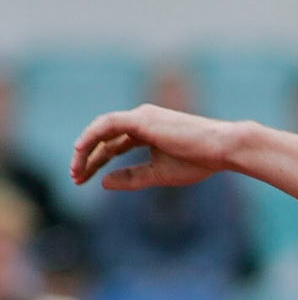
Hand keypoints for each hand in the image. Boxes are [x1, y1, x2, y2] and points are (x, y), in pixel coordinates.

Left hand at [70, 104, 236, 190]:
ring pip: (101, 129)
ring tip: (75, 169)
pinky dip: (91, 137)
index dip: (96, 162)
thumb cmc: (198, 161)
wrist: (221, 149)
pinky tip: (80, 151)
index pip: (113, 145)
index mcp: (146, 131)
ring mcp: (140, 117)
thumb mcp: (158, 174)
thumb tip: (104, 183)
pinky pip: (107, 125)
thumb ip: (131, 177)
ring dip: (85, 149)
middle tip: (74, 177)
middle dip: (87, 158)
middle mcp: (140, 120)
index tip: (84, 180)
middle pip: (103, 138)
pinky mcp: (141, 119)